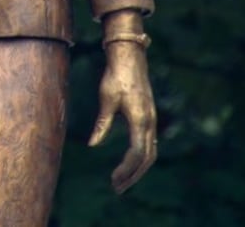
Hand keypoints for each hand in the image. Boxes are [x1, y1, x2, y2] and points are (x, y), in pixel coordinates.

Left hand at [88, 21, 157, 192]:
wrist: (130, 56)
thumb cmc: (116, 75)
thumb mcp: (106, 99)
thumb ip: (102, 124)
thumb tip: (92, 145)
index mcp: (140, 119)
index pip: (137, 154)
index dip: (127, 170)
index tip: (114, 181)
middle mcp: (150, 122)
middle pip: (147, 158)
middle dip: (133, 175)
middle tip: (117, 188)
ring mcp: (152, 119)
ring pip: (151, 152)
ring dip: (138, 168)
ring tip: (122, 180)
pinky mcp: (150, 116)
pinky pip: (150, 143)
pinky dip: (142, 157)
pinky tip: (131, 162)